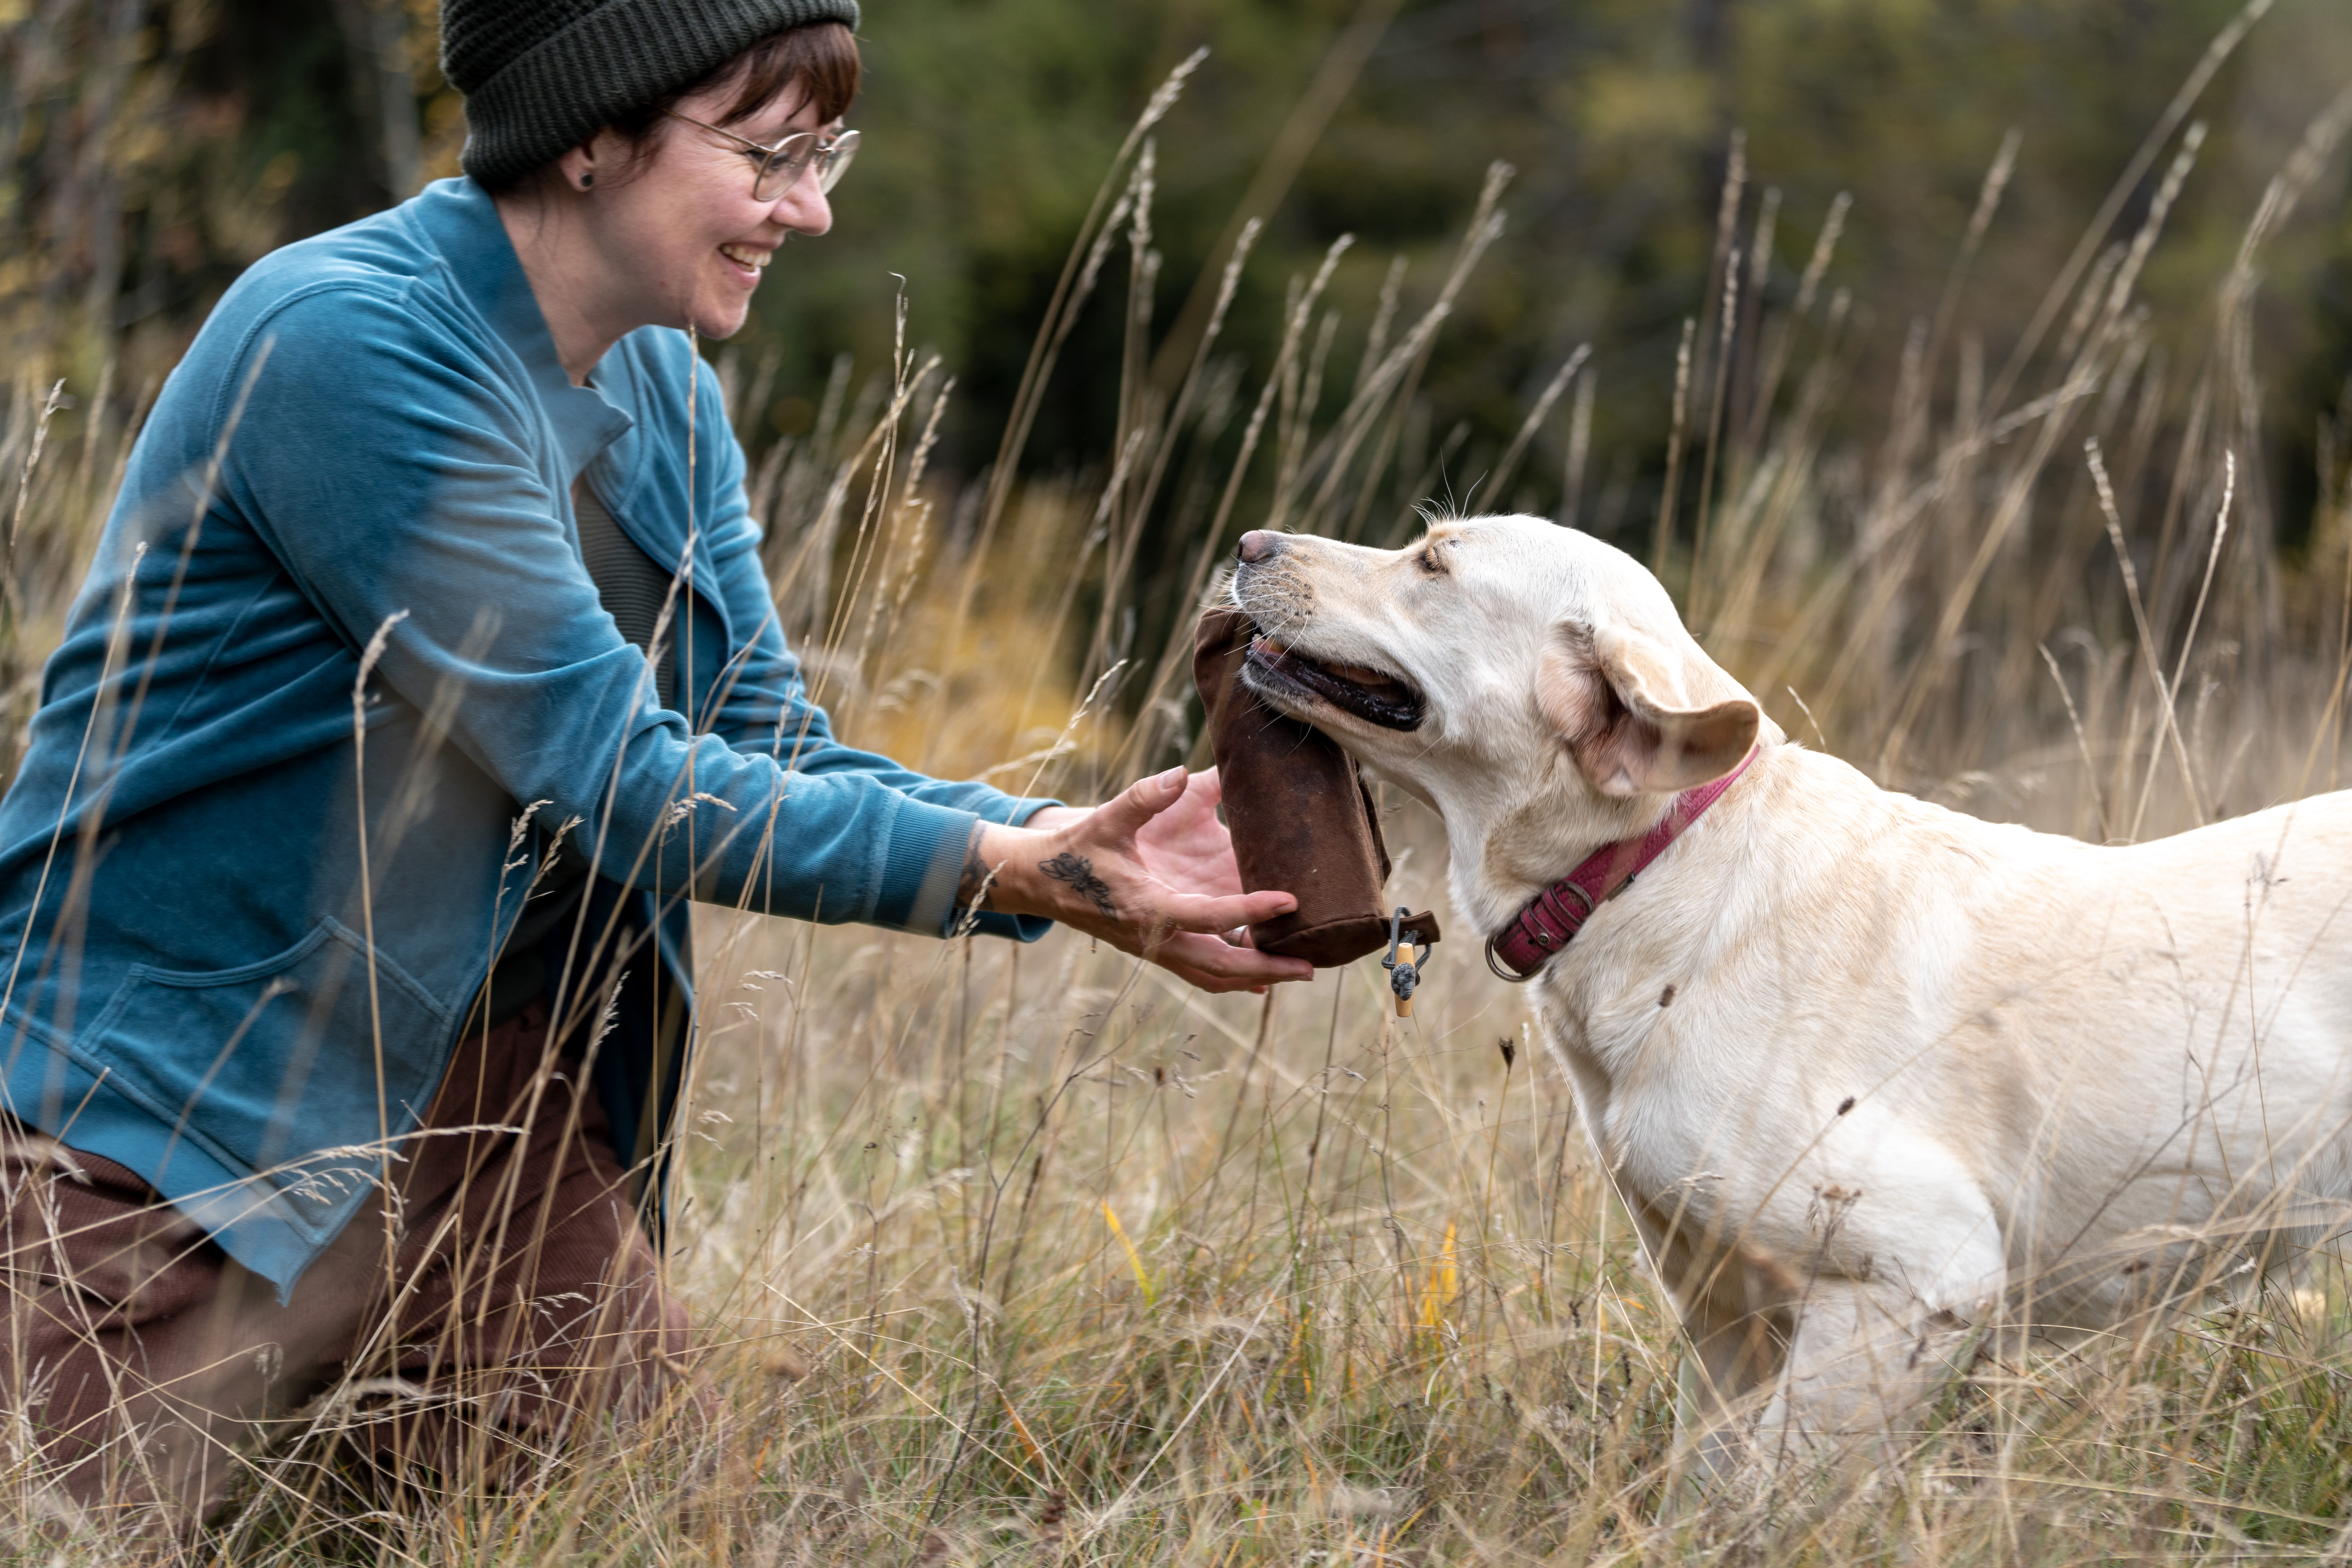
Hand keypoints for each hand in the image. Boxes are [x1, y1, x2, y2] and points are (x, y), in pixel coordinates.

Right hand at [965, 767, 1312, 992]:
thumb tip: (1183, 772)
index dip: (1251, 910)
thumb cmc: (1077, 849)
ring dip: (1255, 977)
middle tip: (1311, 966)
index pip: (1210, 916)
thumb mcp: (1107, 818)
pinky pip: (1200, 970)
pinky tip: (1261, 976)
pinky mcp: (1156, 949)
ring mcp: (1156, 950)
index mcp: (1147, 908)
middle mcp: (1155, 938)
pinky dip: (1232, 975)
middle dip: (1268, 968)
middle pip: (1220, 967)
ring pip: (1213, 976)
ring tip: (1297, 972)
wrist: (1041, 881)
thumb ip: (1145, 796)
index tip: (1290, 900)